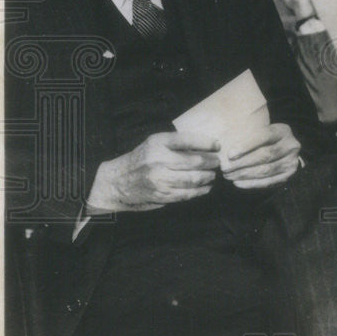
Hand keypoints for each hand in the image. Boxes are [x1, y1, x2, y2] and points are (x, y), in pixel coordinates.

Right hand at [87, 131, 219, 212]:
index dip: (207, 143)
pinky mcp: (161, 194)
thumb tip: (207, 146)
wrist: (118, 181)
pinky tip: (205, 188)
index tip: (218, 145)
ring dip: (208, 178)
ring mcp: (160, 179)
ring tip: (213, 176)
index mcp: (157, 143)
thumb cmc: (142, 159)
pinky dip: (199, 191)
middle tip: (218, 163)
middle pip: (195, 161)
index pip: (188, 140)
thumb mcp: (154, 144)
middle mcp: (158, 160)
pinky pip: (186, 193)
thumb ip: (176, 144)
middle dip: (211, 163)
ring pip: (193, 179)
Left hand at [221, 122, 302, 189]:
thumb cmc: (263, 141)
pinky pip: (268, 182)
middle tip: (225, 168)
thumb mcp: (258, 132)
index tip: (229, 155)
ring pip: (266, 170)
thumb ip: (245, 134)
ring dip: (245, 174)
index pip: (265, 136)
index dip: (247, 145)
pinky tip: (238, 182)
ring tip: (228, 176)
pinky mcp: (288, 176)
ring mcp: (292, 162)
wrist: (282, 152)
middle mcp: (291, 146)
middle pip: (265, 155)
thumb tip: (221, 142)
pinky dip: (251, 184)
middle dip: (242, 162)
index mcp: (283, 131)